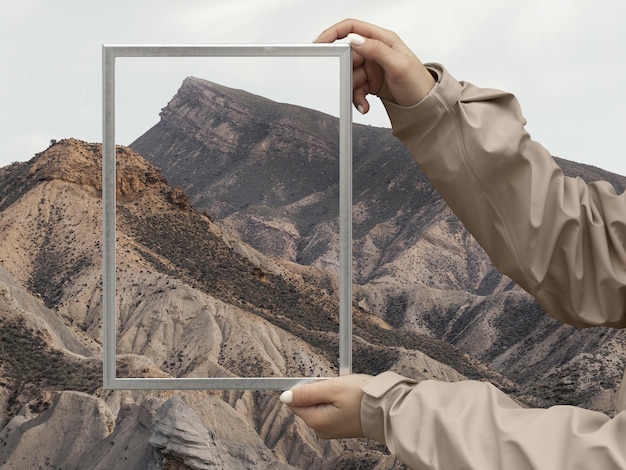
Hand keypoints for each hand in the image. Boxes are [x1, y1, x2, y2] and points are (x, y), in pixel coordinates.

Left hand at [280, 374, 372, 438]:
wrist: (387, 409)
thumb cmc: (363, 398)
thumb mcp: (332, 388)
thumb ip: (307, 392)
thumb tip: (285, 396)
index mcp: (316, 421)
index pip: (295, 401)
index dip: (306, 387)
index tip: (322, 383)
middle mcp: (321, 429)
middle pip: (307, 403)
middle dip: (318, 390)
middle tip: (336, 387)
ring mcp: (330, 429)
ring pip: (319, 405)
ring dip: (328, 394)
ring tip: (345, 393)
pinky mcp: (339, 426)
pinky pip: (330, 409)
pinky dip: (336, 401)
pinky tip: (349, 398)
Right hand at [315, 18, 434, 113]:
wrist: (424, 106)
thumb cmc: (418, 83)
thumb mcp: (398, 65)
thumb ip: (376, 50)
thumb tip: (354, 39)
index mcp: (383, 39)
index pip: (352, 28)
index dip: (333, 33)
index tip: (319, 43)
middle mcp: (376, 51)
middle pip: (348, 56)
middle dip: (347, 73)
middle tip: (352, 84)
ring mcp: (372, 67)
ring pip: (350, 76)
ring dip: (354, 91)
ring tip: (363, 102)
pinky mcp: (371, 82)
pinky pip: (355, 88)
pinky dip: (357, 98)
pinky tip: (364, 105)